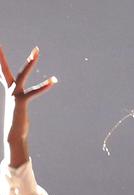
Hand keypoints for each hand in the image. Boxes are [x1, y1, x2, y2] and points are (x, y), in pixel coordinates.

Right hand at [0, 46, 56, 166]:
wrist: (13, 136)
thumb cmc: (18, 126)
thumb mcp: (18, 111)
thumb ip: (18, 105)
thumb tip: (19, 108)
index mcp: (9, 90)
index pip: (2, 72)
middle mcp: (10, 90)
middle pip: (5, 69)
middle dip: (1, 56)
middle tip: (1, 44)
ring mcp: (14, 95)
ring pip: (23, 74)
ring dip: (30, 61)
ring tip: (36, 50)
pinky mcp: (21, 102)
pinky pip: (34, 92)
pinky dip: (44, 86)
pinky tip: (53, 81)